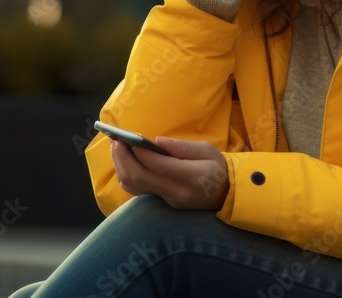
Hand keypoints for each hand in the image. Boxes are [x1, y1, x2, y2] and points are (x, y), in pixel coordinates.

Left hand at [109, 137, 229, 209]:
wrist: (226, 194)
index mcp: (192, 177)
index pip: (160, 166)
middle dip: (124, 159)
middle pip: (141, 178)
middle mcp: (177, 192)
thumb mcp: (207, 150)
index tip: (128, 139)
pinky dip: (127, 176)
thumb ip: (182, 147)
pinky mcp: (163, 203)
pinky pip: (139, 191)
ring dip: (121, 167)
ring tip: (115, 148)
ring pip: (135, 186)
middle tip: (115, 141)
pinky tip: (123, 161)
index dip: (141, 153)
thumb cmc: (217, 167)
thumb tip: (158, 141)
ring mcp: (168, 201)